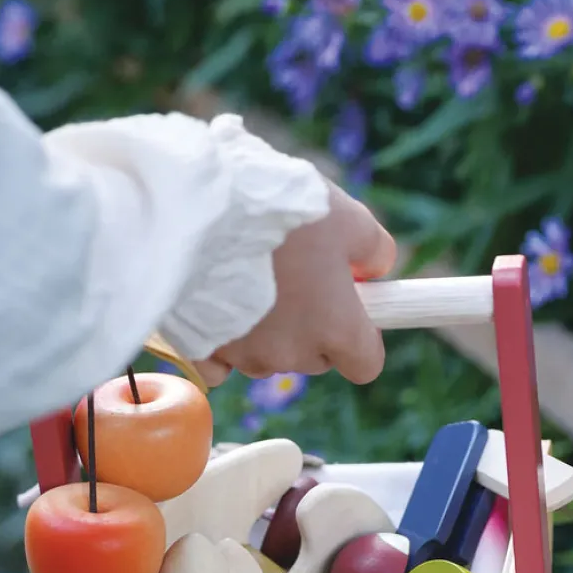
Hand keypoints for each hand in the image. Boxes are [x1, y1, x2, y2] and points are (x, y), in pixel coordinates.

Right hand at [193, 179, 396, 387]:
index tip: (351, 308)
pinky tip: (217, 301)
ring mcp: (245, 357)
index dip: (361, 336)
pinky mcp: (201, 352)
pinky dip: (223, 339)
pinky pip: (221, 362)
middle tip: (295, 275)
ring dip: (266, 330)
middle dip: (311, 326)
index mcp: (336, 329)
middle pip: (314, 357)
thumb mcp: (346, 216)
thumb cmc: (280, 210)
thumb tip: (374, 268)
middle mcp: (293, 354)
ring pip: (266, 355)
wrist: (198, 207)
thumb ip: (373, 249)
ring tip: (248, 274)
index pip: (366, 364)